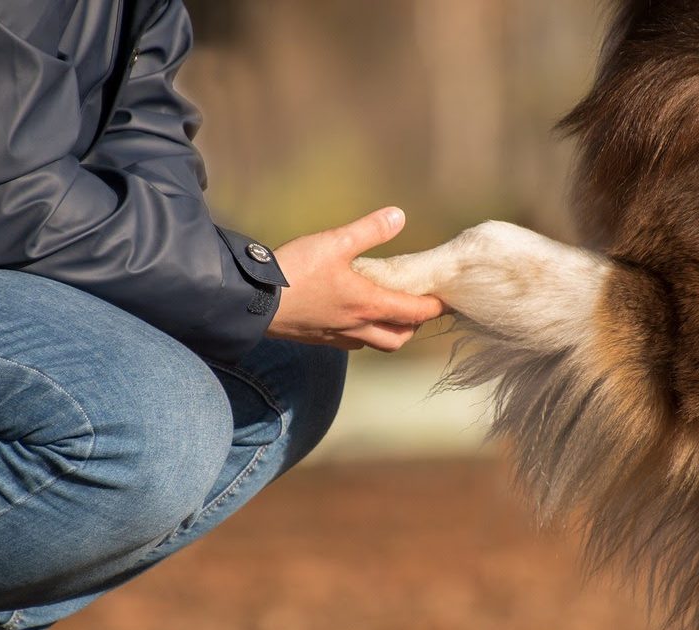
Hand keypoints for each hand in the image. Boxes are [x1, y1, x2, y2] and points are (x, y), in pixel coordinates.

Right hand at [267, 207, 446, 351]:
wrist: (251, 301)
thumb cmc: (294, 272)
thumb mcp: (334, 242)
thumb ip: (369, 230)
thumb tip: (398, 216)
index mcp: (368, 304)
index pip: (415, 313)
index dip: (434, 307)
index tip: (447, 300)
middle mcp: (357, 327)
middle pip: (398, 338)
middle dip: (413, 325)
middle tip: (418, 307)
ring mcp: (337, 336)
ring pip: (374, 343)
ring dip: (388, 331)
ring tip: (388, 311)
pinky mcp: (318, 339)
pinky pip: (351, 342)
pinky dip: (362, 332)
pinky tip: (353, 315)